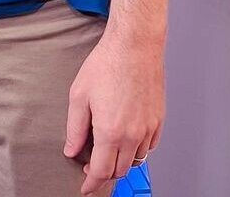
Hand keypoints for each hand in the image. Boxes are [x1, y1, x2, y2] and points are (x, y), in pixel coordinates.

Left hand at [64, 29, 162, 194]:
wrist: (134, 46)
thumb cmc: (107, 64)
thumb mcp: (79, 95)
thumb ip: (75, 128)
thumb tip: (72, 149)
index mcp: (110, 132)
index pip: (102, 171)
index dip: (91, 183)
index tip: (85, 187)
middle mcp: (132, 135)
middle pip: (120, 169)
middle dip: (105, 172)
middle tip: (92, 166)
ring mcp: (148, 128)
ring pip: (136, 159)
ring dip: (121, 161)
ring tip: (108, 149)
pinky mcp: (158, 119)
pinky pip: (149, 146)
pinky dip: (137, 149)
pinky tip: (127, 138)